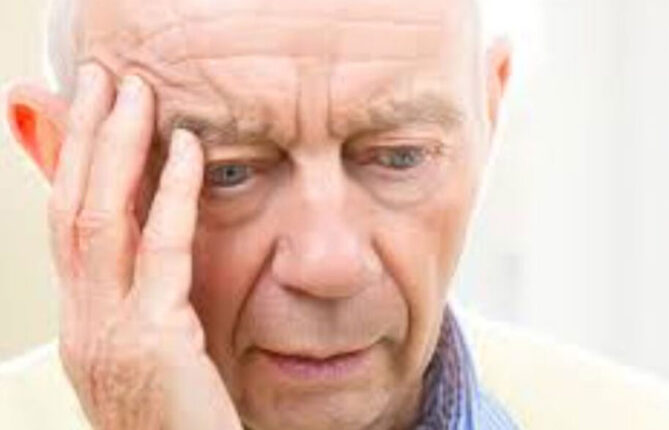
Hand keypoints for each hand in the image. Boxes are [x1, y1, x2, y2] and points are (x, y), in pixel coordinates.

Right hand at [49, 63, 242, 429]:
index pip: (65, 224)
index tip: (86, 113)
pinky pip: (159, 252)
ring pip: (97, 218)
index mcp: (84, 322)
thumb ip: (148, 296)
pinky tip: (185, 152)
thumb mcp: (153, 351)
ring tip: (130, 94)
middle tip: (99, 81)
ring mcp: (109, 332)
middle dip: (80, 137)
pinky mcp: (153, 341)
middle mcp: (84, 321)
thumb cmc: (178, 420)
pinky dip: (171, 195)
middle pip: (69, 208)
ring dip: (113, 148)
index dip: (71, 163)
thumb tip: (160, 242)